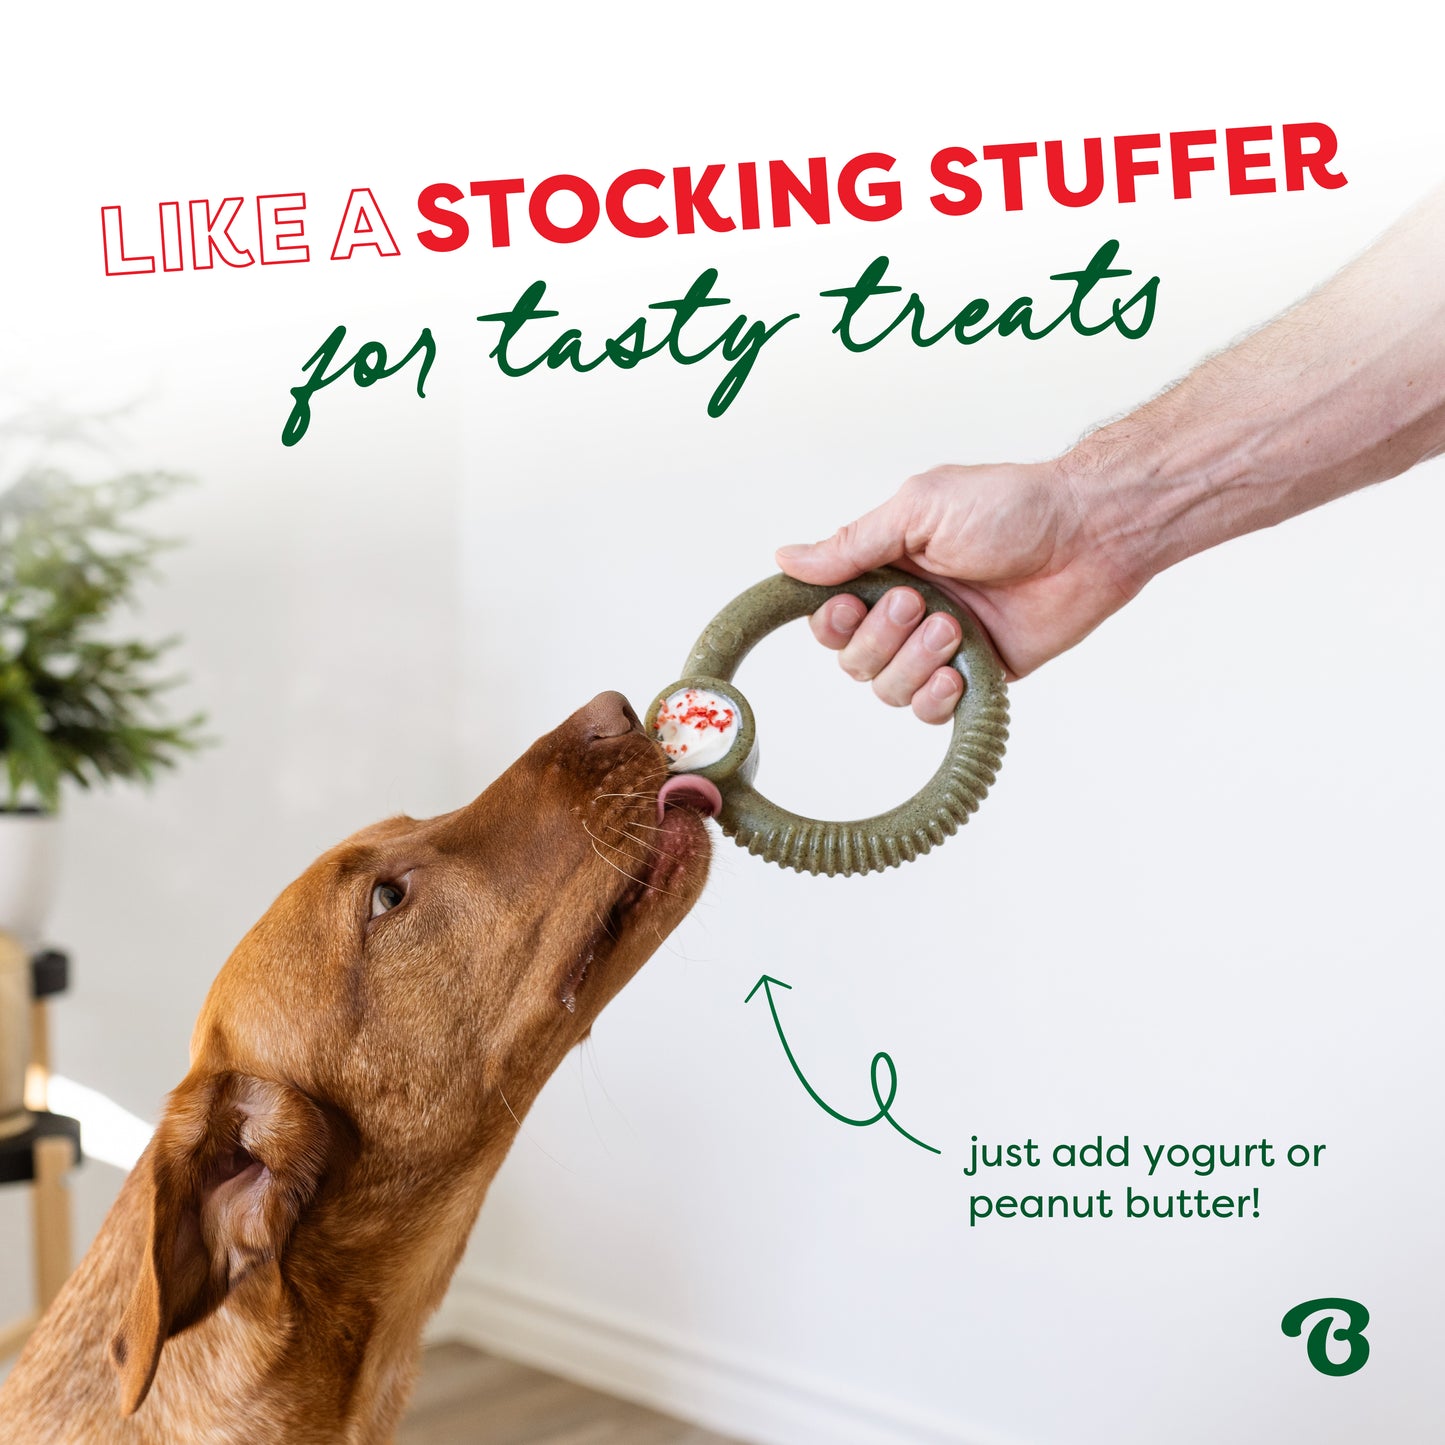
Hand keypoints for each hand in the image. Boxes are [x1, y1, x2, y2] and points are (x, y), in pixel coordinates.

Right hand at [775, 459, 1141, 718]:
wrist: (1087, 534)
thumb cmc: (1011, 507)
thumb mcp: (919, 509)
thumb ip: (852, 543)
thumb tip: (787, 558)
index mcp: (887, 567)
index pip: (829, 615)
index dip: (831, 622)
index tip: (849, 606)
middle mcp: (907, 610)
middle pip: (853, 659)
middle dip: (880, 637)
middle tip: (921, 602)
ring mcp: (940, 646)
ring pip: (887, 688)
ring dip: (912, 662)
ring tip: (953, 627)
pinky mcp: (977, 674)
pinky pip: (931, 709)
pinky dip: (934, 696)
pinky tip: (955, 670)